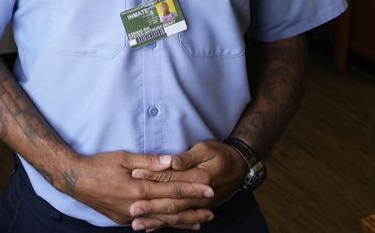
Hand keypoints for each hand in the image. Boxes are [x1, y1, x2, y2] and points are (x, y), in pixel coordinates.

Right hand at [62, 150, 214, 229]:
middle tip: (212, 210)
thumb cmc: (98, 165)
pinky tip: (175, 223)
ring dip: (182, 220)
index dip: (191, 189)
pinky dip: (165, 223)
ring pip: (162, 220)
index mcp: (138, 189)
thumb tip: (171, 162)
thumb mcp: (123, 158)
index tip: (209, 189)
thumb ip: (148, 162)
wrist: (76, 180)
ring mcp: (131, 216)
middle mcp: (136, 206)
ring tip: (200, 221)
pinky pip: (150, 223)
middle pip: (170, 209)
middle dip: (192, 209)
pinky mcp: (125, 220)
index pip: (171, 190)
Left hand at [127, 141, 246, 230]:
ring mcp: (200, 205)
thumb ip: (187, 158)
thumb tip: (171, 161)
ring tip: (138, 225)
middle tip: (132, 210)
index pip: (171, 178)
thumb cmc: (221, 154)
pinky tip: (153, 229)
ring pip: (175, 215)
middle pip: (171, 202)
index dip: (152, 176)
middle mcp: (199, 195)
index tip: (134, 175)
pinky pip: (181, 219)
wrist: (241, 168)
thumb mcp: (205, 149)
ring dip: (156, 221)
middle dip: (151, 207)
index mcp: (199, 178)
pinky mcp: (199, 208)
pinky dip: (167, 224)